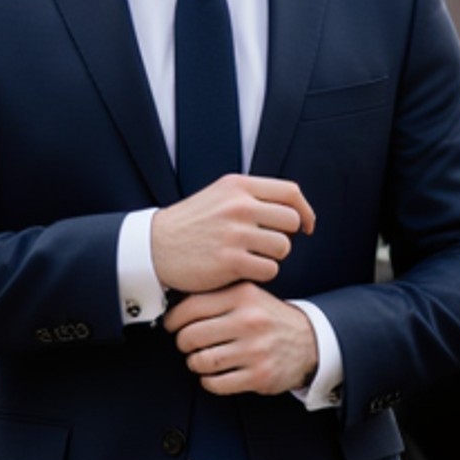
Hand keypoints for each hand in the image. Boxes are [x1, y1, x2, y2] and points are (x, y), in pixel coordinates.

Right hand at [150, 175, 315, 295]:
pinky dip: (261, 273)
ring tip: (251, 258)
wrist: (153, 247)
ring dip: (272, 256)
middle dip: (285, 236)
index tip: (306, 226)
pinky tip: (244, 270)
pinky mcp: (230, 261)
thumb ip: (251, 197)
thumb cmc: (190, 224)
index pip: (290, 193)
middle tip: (268, 245)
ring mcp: (235, 233)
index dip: (305, 211)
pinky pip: (269, 269)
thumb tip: (292, 209)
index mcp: (238, 186)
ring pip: (283, 247)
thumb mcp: (218, 196)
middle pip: (291, 221)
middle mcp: (239, 206)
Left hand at [165, 283, 318, 396]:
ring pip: (202, 361)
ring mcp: (255, 350)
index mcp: (243, 296)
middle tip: (187, 344)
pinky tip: (214, 375)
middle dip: (183, 343)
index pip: (192, 307)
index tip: (171, 326)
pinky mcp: (259, 375)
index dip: (173, 320)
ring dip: (194, 363)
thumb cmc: (269, 318)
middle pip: (191, 336)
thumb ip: (218, 296)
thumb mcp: (249, 296)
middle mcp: (249, 321)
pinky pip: (216, 383)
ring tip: (200, 359)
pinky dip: (208, 381)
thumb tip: (175, 304)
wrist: (310, 341)